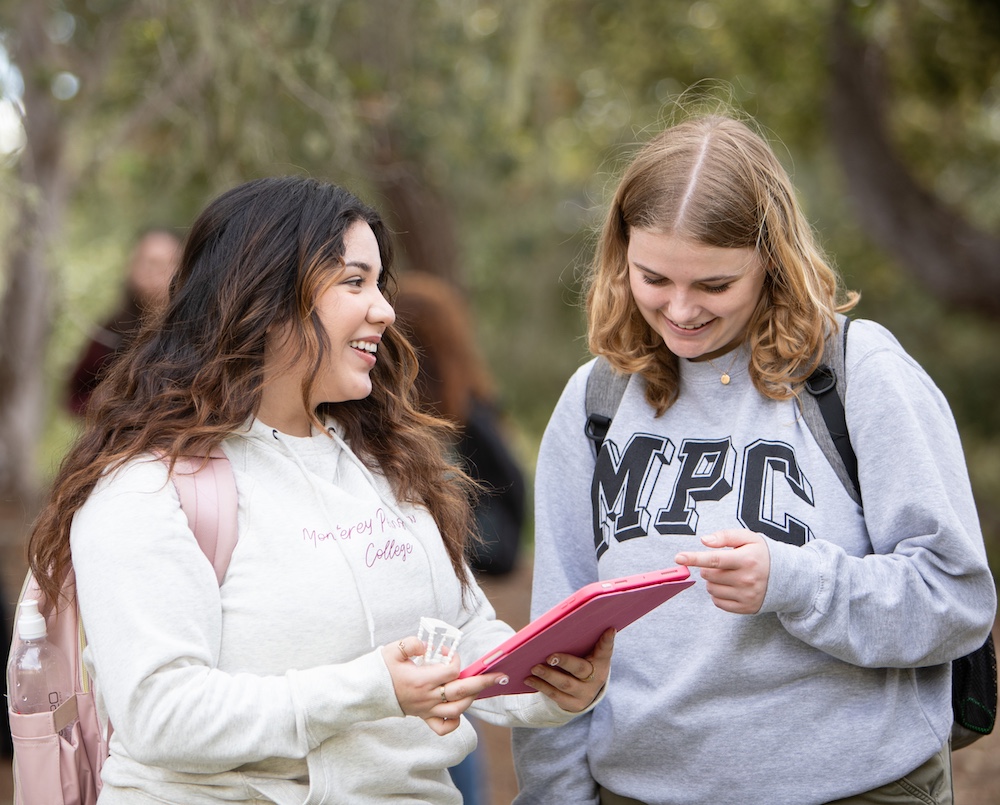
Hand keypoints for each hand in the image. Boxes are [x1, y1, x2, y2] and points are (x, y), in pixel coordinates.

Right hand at [381, 636, 508, 735]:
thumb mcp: (393, 650)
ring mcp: (427, 709)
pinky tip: (458, 709)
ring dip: (471, 698)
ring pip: (458, 709)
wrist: (367, 692)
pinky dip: (455, 720)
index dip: (455, 659)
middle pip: (462, 691)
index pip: (451, 671)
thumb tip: (426, 645)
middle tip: (499, 675)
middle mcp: (427, 697)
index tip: (447, 652)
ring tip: (478, 687)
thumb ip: (411, 644)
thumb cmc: (381, 669)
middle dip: (483, 682)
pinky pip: (443, 726)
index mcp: (422, 680)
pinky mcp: (423, 717)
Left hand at [523, 627, 614, 712]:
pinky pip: (555, 696)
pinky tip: (529, 679)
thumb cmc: (580, 664)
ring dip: (547, 675)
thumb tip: (564, 625)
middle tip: (549, 656)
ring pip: (565, 684)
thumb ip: (581, 642)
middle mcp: (596, 679)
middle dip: (564, 661)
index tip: (609, 629)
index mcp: (601, 662)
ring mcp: (585, 694)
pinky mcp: (573, 705)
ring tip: (534, 668)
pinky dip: (541, 686)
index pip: (605, 650)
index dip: (607, 641)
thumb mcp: (586, 654)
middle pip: (579, 668)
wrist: (583, 692)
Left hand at [674, 529, 770, 613]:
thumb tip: (704, 541)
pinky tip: (730, 586)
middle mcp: (747, 580)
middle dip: (708, 568)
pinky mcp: (746, 608)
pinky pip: (718, 603)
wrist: (785, 576)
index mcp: (747, 560)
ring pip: (711, 589)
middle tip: (722, 564)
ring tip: (728, 574)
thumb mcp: (748, 538)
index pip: (715, 560)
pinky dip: (718, 594)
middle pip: (709, 575)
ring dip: (713, 581)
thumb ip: (725, 536)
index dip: (695, 558)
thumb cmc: (760, 554)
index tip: (678, 557)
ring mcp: (747, 596)